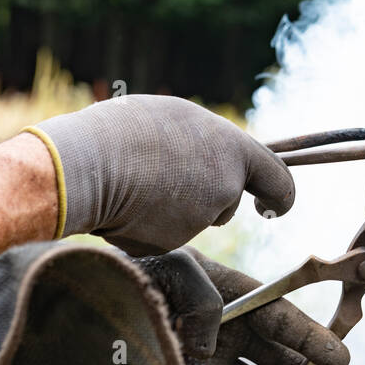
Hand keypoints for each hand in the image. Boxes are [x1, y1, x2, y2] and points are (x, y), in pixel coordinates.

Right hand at [27, 95, 294, 255]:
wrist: (85, 165)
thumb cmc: (124, 131)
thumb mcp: (174, 120)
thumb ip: (203, 144)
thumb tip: (212, 161)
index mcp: (231, 147)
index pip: (277, 177)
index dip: (279, 195)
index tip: (272, 206)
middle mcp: (224, 185)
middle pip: (227, 203)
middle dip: (208, 201)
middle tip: (168, 182)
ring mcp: (200, 217)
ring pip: (194, 220)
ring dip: (174, 210)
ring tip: (136, 183)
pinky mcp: (172, 244)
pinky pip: (164, 236)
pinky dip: (147, 226)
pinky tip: (123, 205)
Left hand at [137, 248, 349, 364]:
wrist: (88, 304)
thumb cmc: (134, 279)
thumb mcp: (174, 268)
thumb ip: (205, 297)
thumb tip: (214, 347)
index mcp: (233, 299)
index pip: (281, 320)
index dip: (312, 339)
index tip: (339, 359)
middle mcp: (226, 336)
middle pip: (277, 362)